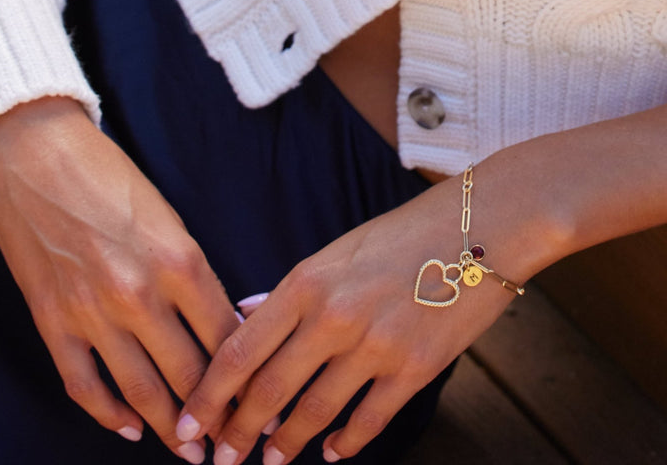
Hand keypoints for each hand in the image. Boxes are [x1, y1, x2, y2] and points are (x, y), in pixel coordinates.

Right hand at [0, 97, 237, 462]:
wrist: (39, 156)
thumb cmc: (114, 181)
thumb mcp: (171, 221)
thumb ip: (193, 276)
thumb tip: (219, 325)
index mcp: (180, 262)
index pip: (226, 339)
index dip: (248, 378)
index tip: (263, 401)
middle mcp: (140, 294)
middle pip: (190, 375)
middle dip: (217, 415)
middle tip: (234, 440)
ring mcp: (92, 312)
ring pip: (140, 392)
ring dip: (169, 430)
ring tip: (191, 453)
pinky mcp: (52, 321)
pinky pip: (83, 385)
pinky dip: (107, 415)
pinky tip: (127, 427)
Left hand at [176, 172, 541, 464]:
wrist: (479, 229)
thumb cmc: (402, 234)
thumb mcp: (338, 251)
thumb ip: (292, 290)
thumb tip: (249, 313)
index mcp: (307, 282)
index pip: (242, 349)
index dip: (210, 394)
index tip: (191, 423)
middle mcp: (334, 317)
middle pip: (270, 389)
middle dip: (239, 432)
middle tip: (222, 458)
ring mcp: (375, 346)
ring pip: (315, 412)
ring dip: (287, 443)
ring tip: (271, 462)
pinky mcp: (414, 369)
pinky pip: (369, 420)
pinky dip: (345, 442)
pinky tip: (332, 452)